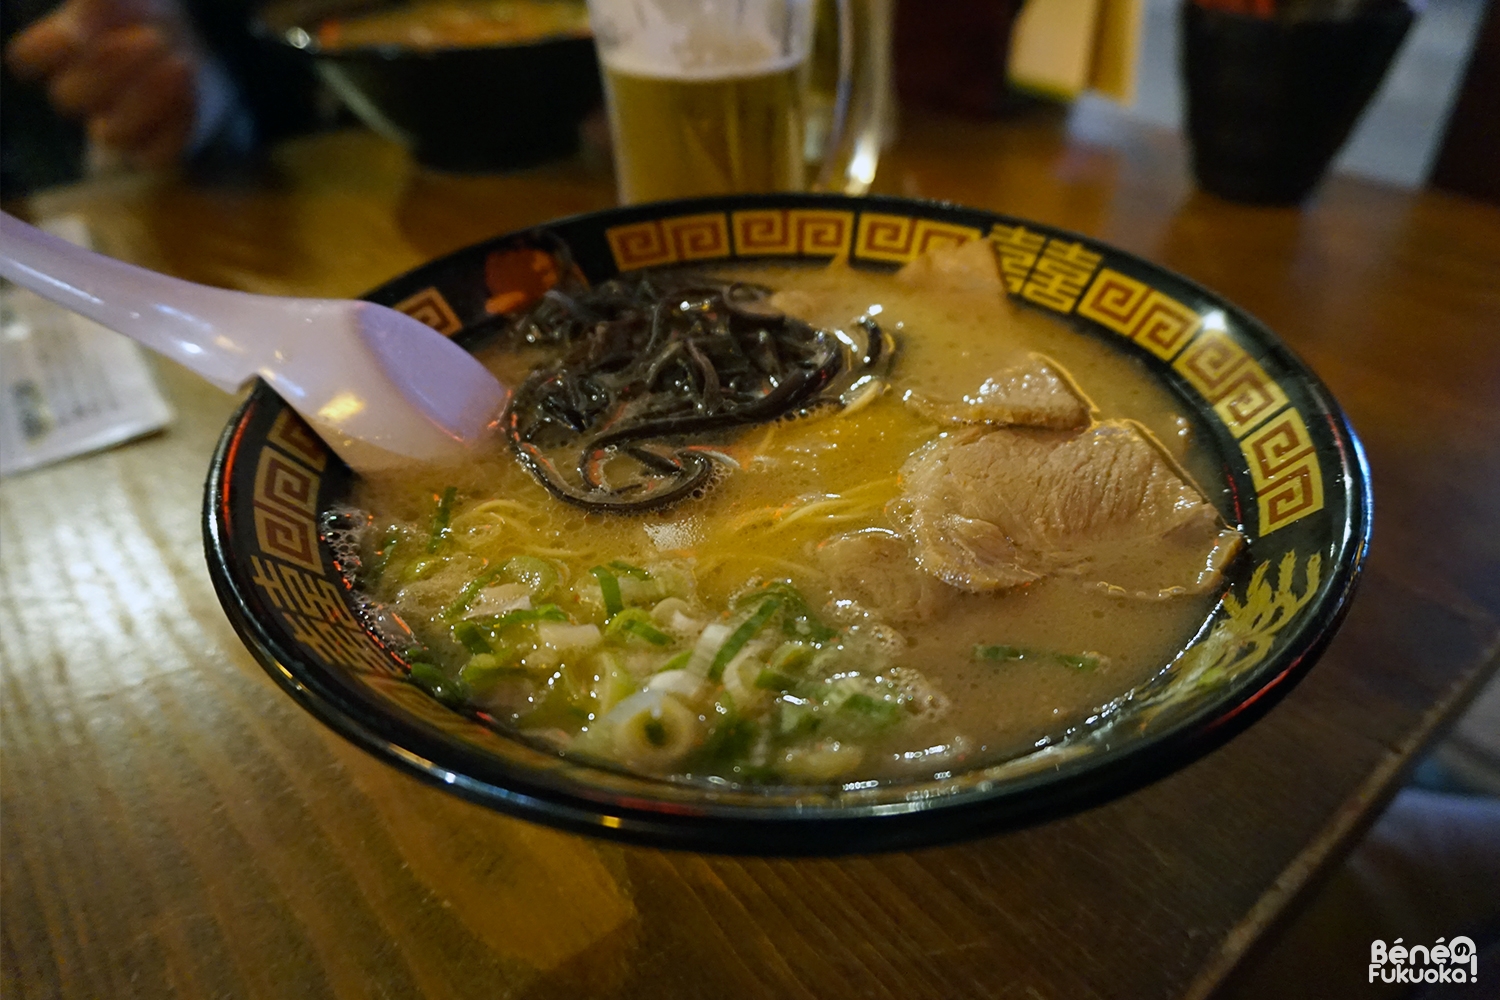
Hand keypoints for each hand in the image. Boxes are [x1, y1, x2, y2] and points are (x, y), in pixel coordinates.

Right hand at [6, 0, 199, 167]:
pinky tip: (192, 89)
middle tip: (154, 39)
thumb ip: (106, 1)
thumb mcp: (129, 0)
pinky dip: (177, 123)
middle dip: (111, 68)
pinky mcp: (155, 152)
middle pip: (69, 97)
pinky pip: (156, 157)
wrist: (188, 59)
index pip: (28, 59)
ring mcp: (118, 128)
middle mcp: (85, 96)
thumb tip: (94, 2)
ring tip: (181, 62)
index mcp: (66, 56)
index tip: (78, 31)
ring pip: (114, 135)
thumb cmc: (146, 22)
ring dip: (148, 97)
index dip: (49, 47)